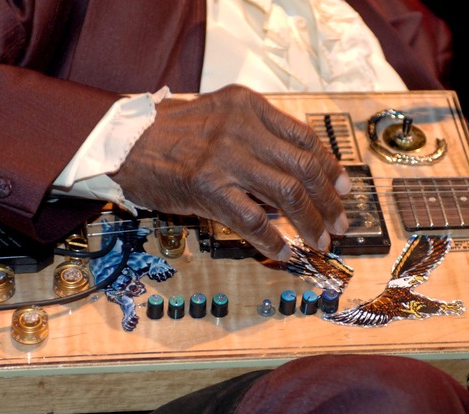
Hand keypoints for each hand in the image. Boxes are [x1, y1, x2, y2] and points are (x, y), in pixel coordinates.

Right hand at [111, 84, 350, 260]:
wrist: (124, 143)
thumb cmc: (173, 133)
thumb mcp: (222, 115)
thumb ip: (259, 132)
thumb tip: (299, 168)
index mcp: (249, 106)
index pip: (305, 138)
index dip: (331, 167)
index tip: (344, 188)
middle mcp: (242, 128)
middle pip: (303, 168)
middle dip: (329, 200)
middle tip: (340, 222)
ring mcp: (225, 158)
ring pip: (286, 194)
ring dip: (310, 222)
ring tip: (321, 240)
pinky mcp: (207, 187)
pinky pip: (252, 219)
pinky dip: (273, 240)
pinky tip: (283, 251)